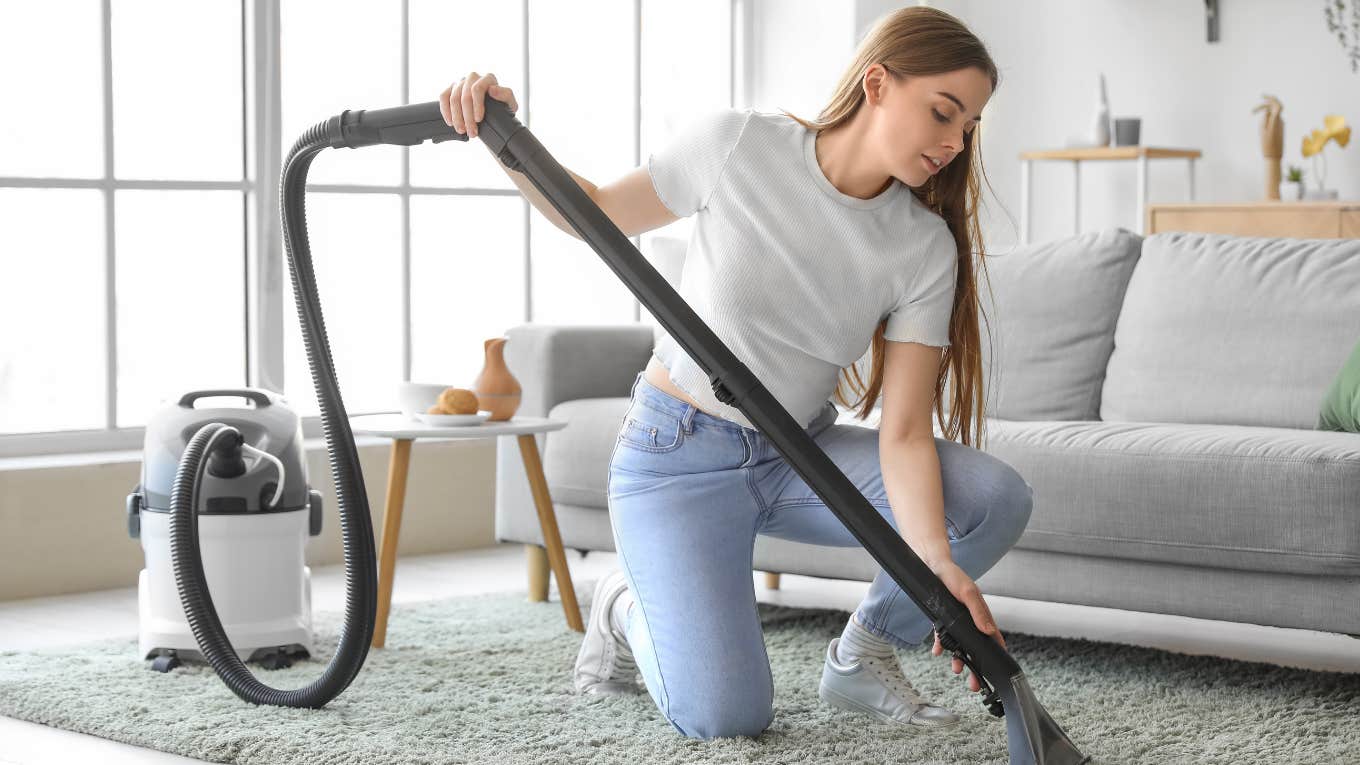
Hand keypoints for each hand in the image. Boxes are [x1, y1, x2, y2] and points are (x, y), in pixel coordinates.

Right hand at [438, 71, 518, 139]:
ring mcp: (461, 82)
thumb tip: (492, 89)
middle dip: (467, 117)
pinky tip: (451, 123)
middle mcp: (473, 77)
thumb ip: (506, 95)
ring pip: (453, 98)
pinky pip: (444, 97)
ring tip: (462, 131)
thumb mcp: (510, 104)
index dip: (476, 105)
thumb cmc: (503, 107)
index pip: (477, 89)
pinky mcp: (451, 88)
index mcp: (488, 78)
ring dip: (457, 118)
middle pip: (465, 96)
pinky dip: (446, 111)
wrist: (494, 113)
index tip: (479, 120)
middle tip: (472, 132)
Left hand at [927, 559, 1005, 693]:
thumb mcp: (967, 593)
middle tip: (975, 683)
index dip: (995, 653)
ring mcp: (956, 619)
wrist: (931, 565)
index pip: (992, 637)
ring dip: (959, 658)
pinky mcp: (942, 618)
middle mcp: (970, 619)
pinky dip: (941, 645)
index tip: (996, 670)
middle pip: (975, 646)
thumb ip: (978, 612)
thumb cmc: (953, 576)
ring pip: (960, 644)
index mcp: (980, 613)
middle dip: (976, 665)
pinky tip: (937, 652)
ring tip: (957, 669)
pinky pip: (943, 636)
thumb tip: (988, 631)